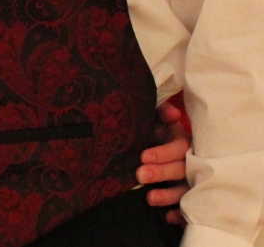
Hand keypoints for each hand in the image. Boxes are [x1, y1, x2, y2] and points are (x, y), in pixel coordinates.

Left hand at [138, 100, 190, 225]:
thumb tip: (173, 114)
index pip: (179, 148)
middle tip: (140, 174)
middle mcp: (189, 162)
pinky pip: (187, 207)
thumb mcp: (155, 118)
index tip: (143, 156)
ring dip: (168, 195)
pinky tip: (168, 218)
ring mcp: (188, 180)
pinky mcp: (184, 195)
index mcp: (182, 142)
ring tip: (149, 198)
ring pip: (184, 190)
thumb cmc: (153, 129)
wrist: (149, 141)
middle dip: (161, 173)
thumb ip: (162, 113)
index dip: (163, 153)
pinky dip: (180, 214)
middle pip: (181, 169)